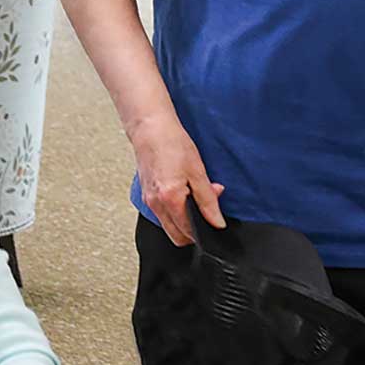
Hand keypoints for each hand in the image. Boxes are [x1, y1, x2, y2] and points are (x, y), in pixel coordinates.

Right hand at [129, 113, 224, 245]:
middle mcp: (156, 204)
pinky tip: (182, 191)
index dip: (204, 230)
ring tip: (193, 195)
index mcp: (170, 200)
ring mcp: (149, 201)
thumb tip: (217, 221)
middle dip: (193, 229)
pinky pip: (162, 213)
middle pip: (177, 236)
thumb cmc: (172, 144)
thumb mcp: (198, 171)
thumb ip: (208, 200)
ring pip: (169, 225)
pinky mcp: (146, 195)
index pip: (189, 232)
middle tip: (205, 209)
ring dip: (183, 219)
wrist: (150, 128)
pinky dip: (174, 210)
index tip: (214, 220)